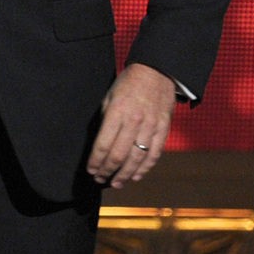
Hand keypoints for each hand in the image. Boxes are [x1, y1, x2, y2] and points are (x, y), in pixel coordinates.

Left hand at [86, 63, 175, 188]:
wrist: (157, 70)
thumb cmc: (128, 83)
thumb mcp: (109, 97)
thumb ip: (105, 120)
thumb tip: (98, 144)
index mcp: (117, 112)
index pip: (103, 144)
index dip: (95, 161)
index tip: (90, 170)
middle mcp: (134, 121)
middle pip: (119, 155)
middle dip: (107, 171)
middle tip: (100, 179)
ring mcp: (151, 126)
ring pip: (137, 158)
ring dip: (125, 174)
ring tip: (116, 183)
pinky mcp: (163, 128)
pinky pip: (154, 153)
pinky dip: (145, 168)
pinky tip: (136, 176)